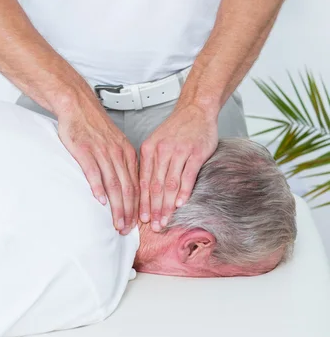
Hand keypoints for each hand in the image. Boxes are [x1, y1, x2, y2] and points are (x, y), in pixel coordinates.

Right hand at [56, 86, 138, 234]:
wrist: (78, 105)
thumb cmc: (94, 126)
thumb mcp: (115, 142)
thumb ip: (120, 162)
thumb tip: (124, 184)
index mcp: (126, 152)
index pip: (136, 183)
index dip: (137, 205)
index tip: (136, 222)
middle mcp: (117, 153)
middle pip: (127, 187)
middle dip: (129, 212)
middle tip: (127, 229)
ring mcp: (101, 152)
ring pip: (113, 183)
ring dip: (116, 206)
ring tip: (116, 222)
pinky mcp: (85, 150)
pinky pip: (94, 171)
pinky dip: (98, 187)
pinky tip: (100, 200)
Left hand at [139, 103, 217, 231]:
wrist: (195, 110)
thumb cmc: (177, 129)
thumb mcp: (157, 142)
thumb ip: (151, 164)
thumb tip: (145, 191)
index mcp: (149, 149)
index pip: (143, 181)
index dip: (142, 202)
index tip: (140, 219)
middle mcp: (162, 151)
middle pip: (155, 185)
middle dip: (153, 209)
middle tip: (153, 226)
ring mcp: (179, 151)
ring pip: (170, 183)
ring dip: (167, 205)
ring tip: (165, 220)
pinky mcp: (195, 152)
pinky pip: (188, 175)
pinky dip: (184, 192)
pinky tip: (181, 204)